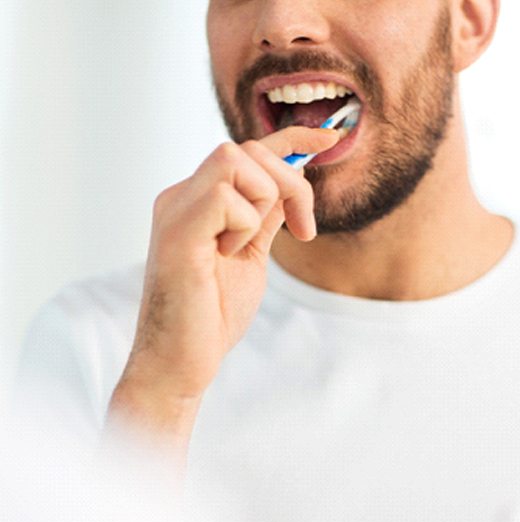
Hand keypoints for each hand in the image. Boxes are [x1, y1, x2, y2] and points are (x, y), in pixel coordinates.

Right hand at [121, 127, 339, 397]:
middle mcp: (181, 197)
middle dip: (290, 182)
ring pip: (236, 160)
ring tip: (243, 247)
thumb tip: (291, 182)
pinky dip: (243, 225)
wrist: (181, 361)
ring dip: (261, 204)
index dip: (292, 137)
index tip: (329, 138)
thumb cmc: (212, 315)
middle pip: (247, 149)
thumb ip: (265, 216)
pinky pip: (225, 196)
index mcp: (197, 202)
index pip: (246, 152)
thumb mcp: (250, 255)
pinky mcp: (177, 230)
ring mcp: (176, 210)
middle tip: (301, 229)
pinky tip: (227, 255)